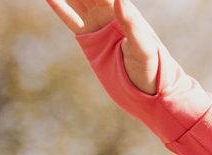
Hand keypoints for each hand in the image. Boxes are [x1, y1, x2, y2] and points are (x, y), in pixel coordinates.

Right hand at [43, 0, 160, 93]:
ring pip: (77, 0)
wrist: (148, 88)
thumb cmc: (152, 67)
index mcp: (122, 11)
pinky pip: (71, 19)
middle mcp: (109, 13)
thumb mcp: (143, 47)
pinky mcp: (89, 38)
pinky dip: (60, 7)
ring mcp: (97, 24)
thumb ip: (131, 23)